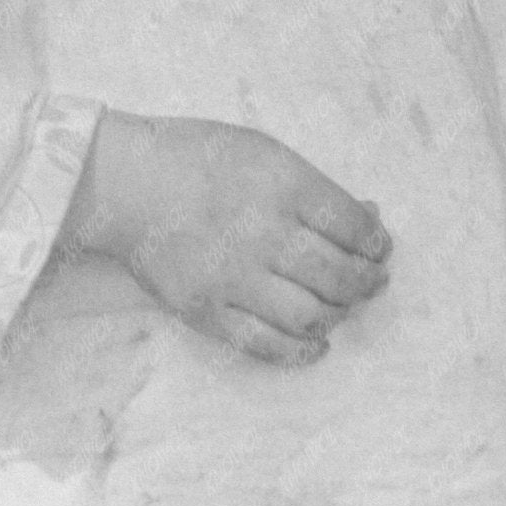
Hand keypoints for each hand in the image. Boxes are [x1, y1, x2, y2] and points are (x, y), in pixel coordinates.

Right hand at [66, 111, 388, 364]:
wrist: (125, 184)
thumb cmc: (200, 160)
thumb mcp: (266, 154)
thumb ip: (317, 190)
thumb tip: (371, 219)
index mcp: (282, 186)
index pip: (353, 227)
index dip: (377, 243)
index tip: (379, 249)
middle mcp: (262, 233)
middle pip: (340, 276)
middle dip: (367, 283)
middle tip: (370, 282)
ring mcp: (232, 277)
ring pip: (311, 315)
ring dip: (338, 315)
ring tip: (340, 307)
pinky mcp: (205, 310)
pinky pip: (265, 345)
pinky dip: (301, 351)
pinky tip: (316, 344)